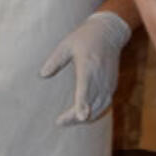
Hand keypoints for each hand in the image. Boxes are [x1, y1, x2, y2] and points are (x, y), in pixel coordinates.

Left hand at [40, 11, 132, 125]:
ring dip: (86, 118)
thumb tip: (43, 74)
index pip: (86, 89)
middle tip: (60, 122)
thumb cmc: (84, 37)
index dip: (83, 104)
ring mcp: (108, 83)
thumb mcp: (66, 44)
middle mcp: (100, 77)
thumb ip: (55, 60)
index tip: (80, 116)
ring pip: (99, 107)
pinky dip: (95, 113)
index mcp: (88, 66)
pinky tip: (83, 117)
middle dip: (76, 116)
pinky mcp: (112, 86)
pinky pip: (105, 105)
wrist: (109, 32)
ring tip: (67, 121)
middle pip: (92, 103)